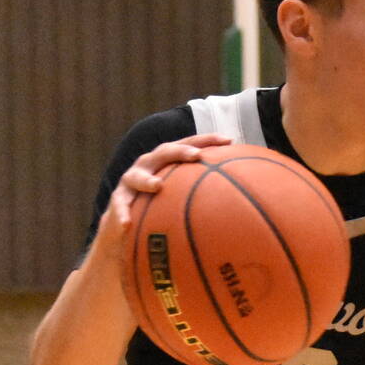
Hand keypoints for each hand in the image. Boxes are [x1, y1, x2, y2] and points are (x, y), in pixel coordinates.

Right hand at [99, 134, 231, 238]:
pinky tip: (127, 225)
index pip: (189, 145)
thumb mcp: (184, 198)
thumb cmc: (163, 206)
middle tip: (196, 156)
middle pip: (164, 152)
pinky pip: (119, 206)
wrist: (127, 222)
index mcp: (168, 160)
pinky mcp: (118, 199)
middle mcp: (149, 165)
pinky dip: (122, 214)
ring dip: (146, 179)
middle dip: (180, 152)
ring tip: (157, 185)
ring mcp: (131, 180)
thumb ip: (208, 194)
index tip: (229, 140)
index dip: (207, 140)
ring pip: (137, 175)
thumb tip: (246, 202)